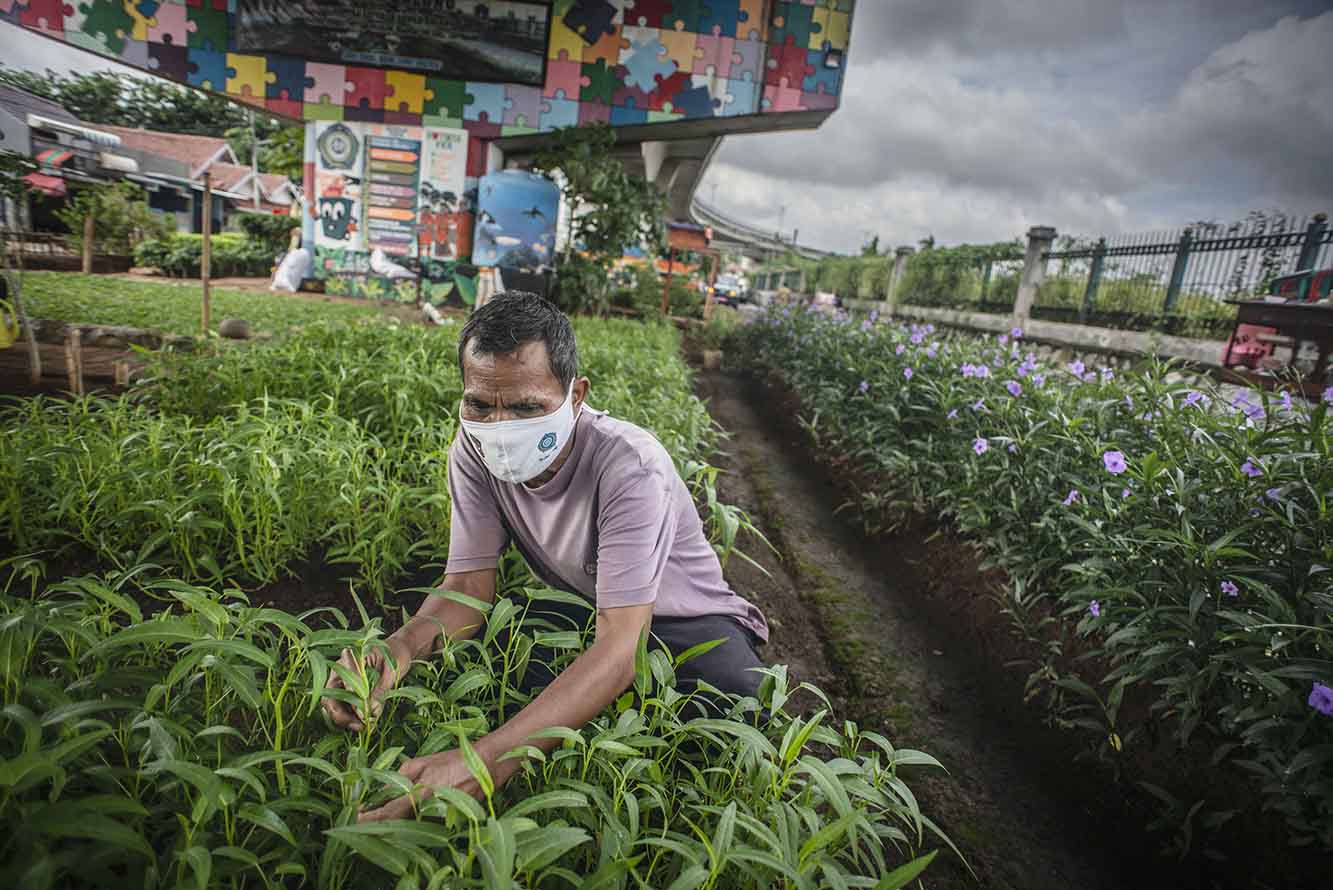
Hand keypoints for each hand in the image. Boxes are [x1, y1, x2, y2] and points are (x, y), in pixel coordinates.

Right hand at [321, 635, 413, 730]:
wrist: (399, 650)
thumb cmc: (397, 654)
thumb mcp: (393, 670)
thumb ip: (381, 690)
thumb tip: (371, 711)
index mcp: (350, 658)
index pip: (341, 681)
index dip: (350, 699)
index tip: (363, 713)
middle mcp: (340, 670)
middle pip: (329, 696)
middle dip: (341, 715)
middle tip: (360, 726)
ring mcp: (342, 681)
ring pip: (334, 705)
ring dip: (345, 719)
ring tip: (364, 727)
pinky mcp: (347, 691)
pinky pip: (343, 707)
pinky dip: (351, 718)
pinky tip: (364, 723)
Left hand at [358, 748, 501, 822]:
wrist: (487, 764)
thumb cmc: (454, 760)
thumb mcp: (423, 762)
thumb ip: (400, 776)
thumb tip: (382, 791)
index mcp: (421, 793)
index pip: (388, 812)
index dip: (370, 817)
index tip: (356, 817)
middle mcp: (429, 810)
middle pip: (398, 823)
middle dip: (380, 821)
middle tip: (364, 817)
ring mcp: (441, 818)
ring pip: (413, 823)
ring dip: (400, 819)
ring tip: (393, 810)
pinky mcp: (451, 821)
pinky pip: (428, 822)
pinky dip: (419, 817)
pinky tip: (420, 807)